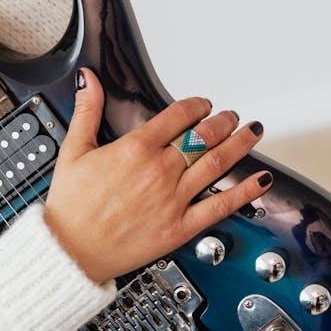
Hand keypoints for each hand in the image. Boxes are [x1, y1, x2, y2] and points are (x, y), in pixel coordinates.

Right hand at [44, 68, 271, 282]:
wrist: (70, 251)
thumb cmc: (70, 207)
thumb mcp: (73, 151)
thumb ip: (88, 111)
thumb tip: (90, 79)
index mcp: (135, 149)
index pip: (178, 116)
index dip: (196, 106)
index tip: (202, 105)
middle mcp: (159, 171)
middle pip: (203, 136)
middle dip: (222, 121)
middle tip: (231, 116)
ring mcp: (173, 199)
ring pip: (216, 163)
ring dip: (239, 144)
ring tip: (252, 132)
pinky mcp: (180, 227)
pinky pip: (220, 206)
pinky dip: (244, 191)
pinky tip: (260, 180)